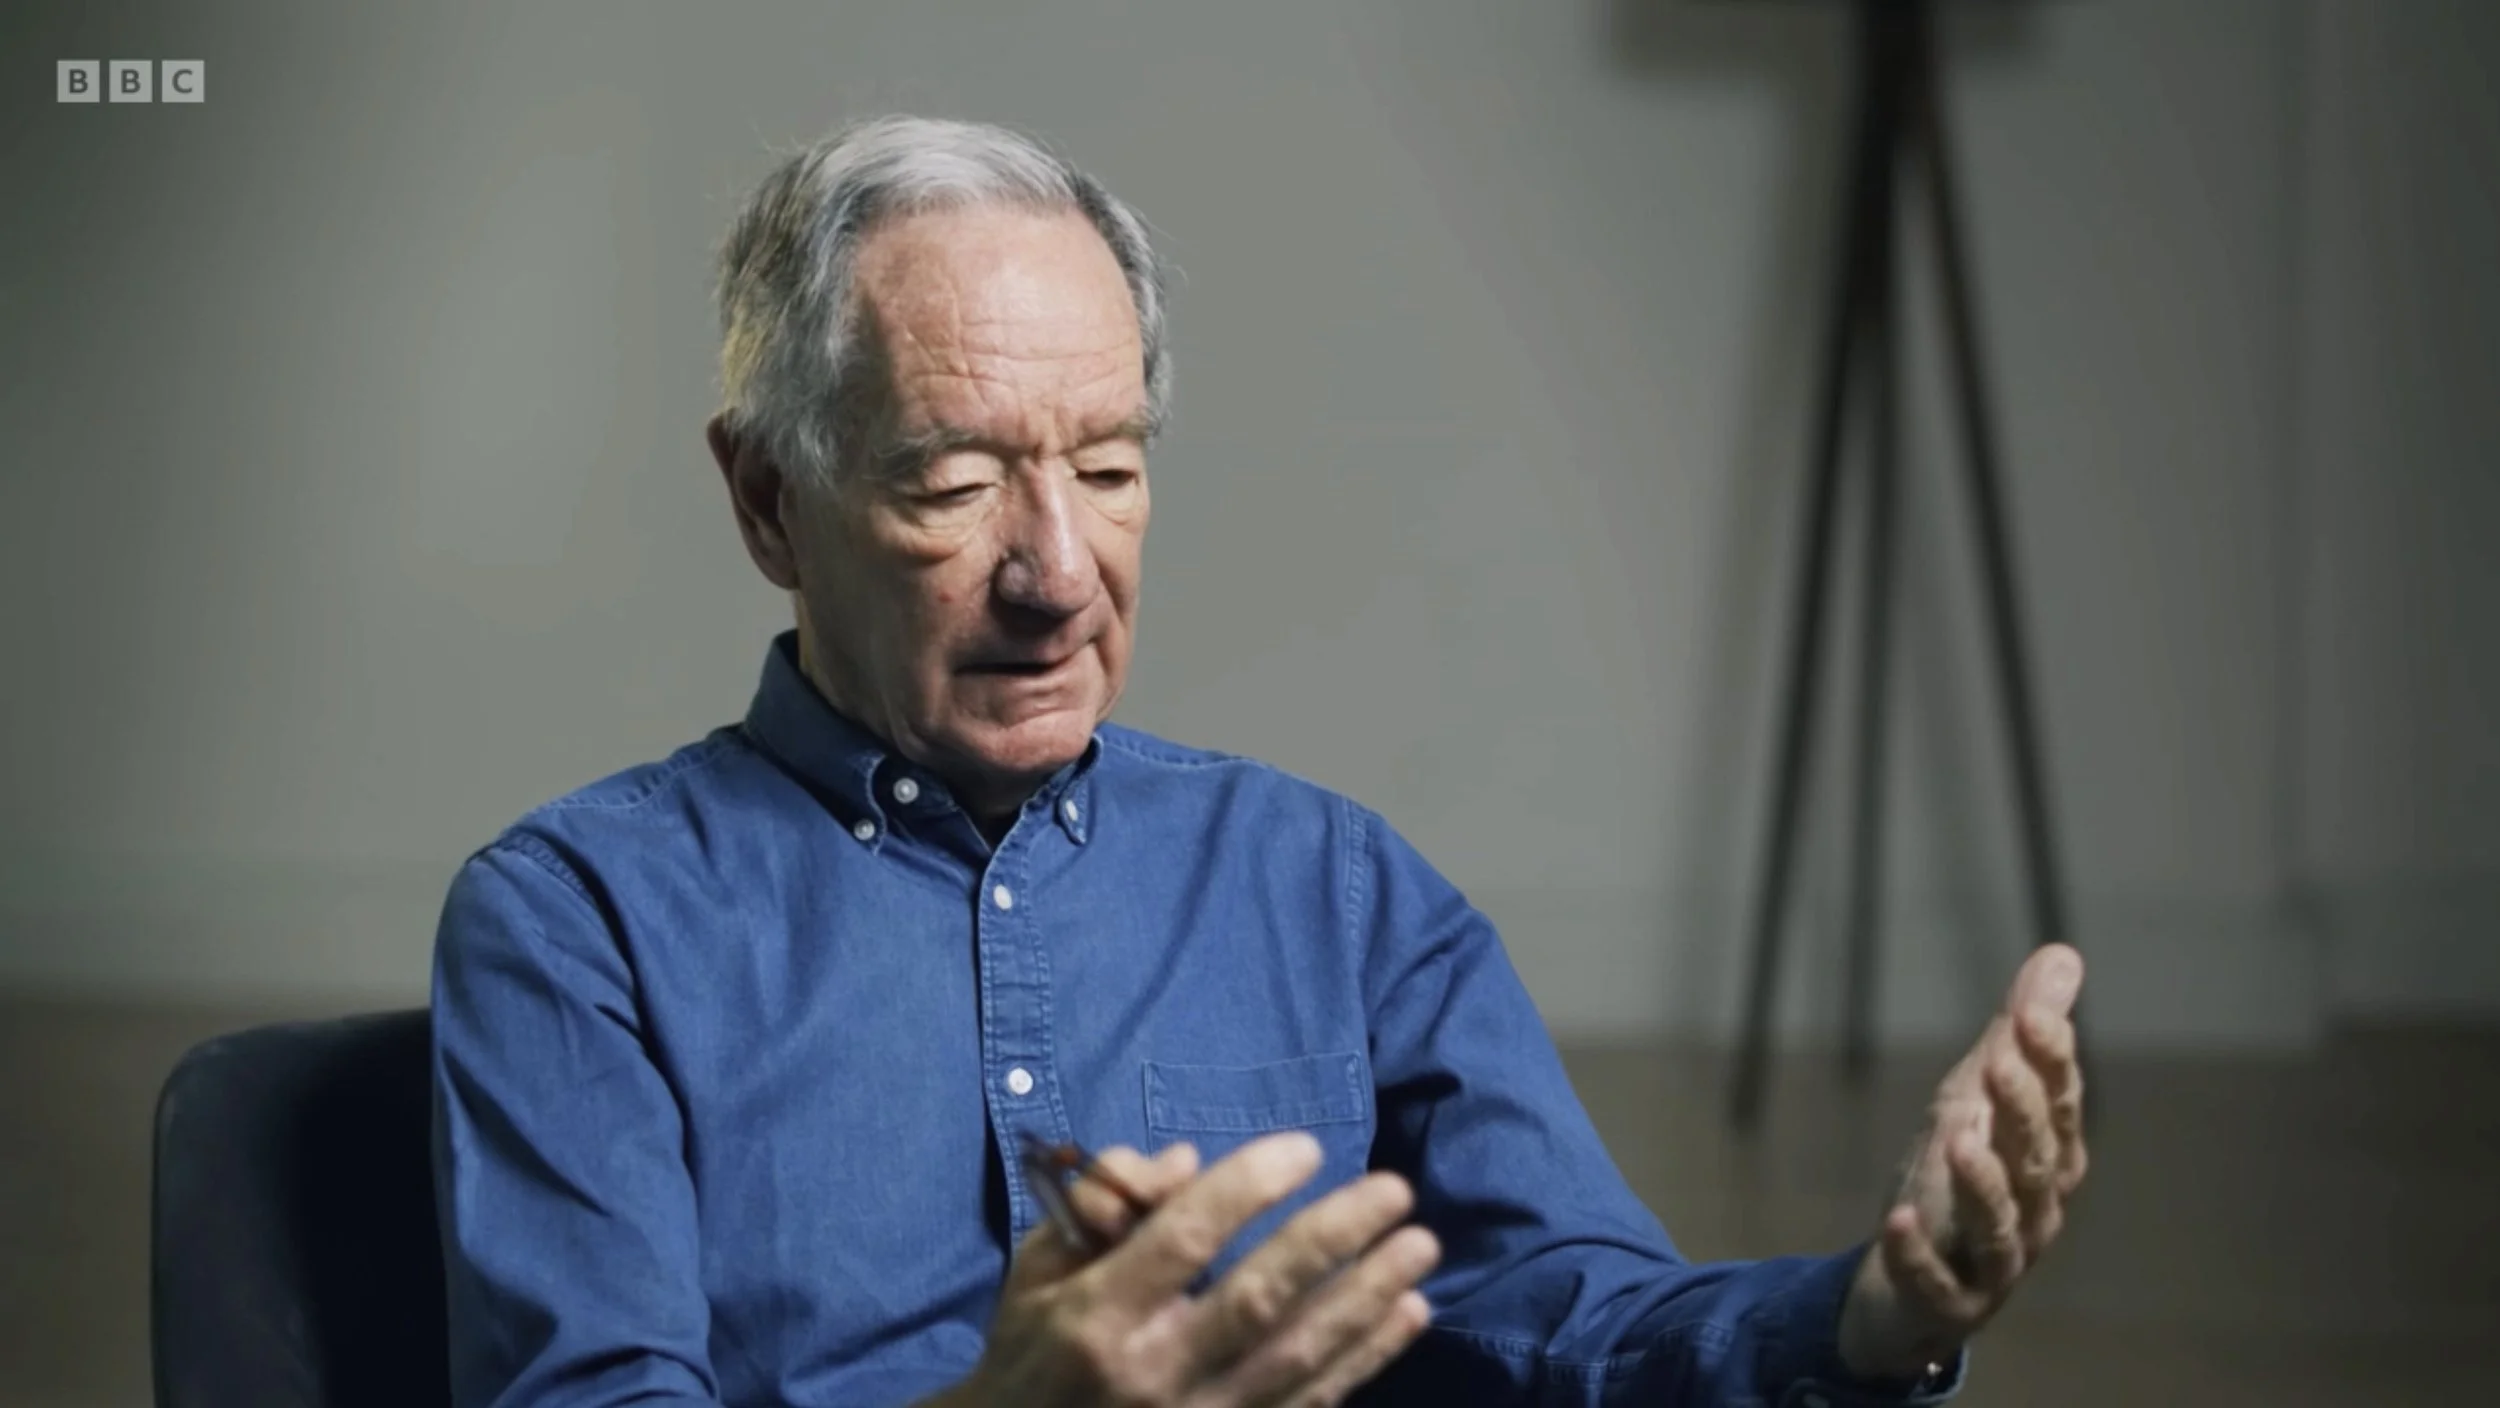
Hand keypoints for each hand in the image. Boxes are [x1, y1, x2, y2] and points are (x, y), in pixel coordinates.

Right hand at [932, 1131, 1439, 1407]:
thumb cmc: (1035, 1346)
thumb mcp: (1040, 1266)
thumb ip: (1101, 1206)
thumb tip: (1182, 1163)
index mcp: (1097, 1316)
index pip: (1182, 1240)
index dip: (1247, 1189)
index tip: (1306, 1147)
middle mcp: (1153, 1373)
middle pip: (1257, 1299)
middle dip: (1331, 1239)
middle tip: (1394, 1189)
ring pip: (1299, 1357)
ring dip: (1368, 1298)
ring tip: (1421, 1245)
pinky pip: (1312, 1401)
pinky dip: (1367, 1357)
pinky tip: (1410, 1312)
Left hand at [1837, 944, 2088, 1379]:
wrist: (1909, 1288)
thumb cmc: (1956, 1181)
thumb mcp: (1977, 1100)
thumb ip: (2017, 1036)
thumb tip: (2063, 955)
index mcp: (2046, 1161)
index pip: (2059, 1106)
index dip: (2051, 1061)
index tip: (2034, 1012)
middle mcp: (2033, 1213)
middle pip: (2037, 1162)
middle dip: (2022, 1112)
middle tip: (1999, 1061)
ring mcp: (1993, 1263)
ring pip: (1999, 1226)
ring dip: (1982, 1183)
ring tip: (1956, 1138)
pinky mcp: (1946, 1301)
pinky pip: (1936, 1282)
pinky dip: (1918, 1254)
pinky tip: (1897, 1220)